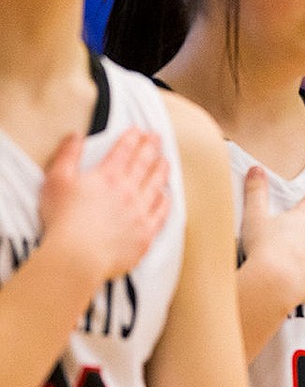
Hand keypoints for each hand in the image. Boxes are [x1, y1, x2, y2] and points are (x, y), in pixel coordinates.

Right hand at [40, 128, 170, 281]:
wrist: (77, 256)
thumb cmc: (63, 220)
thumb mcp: (56, 181)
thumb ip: (67, 155)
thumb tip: (76, 135)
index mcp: (107, 176)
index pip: (124, 150)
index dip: (132, 137)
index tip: (138, 130)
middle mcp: (128, 190)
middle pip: (144, 163)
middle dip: (151, 147)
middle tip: (157, 137)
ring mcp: (140, 211)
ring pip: (157, 184)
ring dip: (161, 170)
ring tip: (165, 161)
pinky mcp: (146, 232)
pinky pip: (161, 213)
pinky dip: (165, 201)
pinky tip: (166, 196)